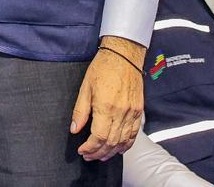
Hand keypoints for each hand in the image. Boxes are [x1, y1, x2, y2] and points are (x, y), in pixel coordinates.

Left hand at [71, 36, 145, 160]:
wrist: (124, 56)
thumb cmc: (102, 68)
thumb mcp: (85, 87)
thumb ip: (80, 110)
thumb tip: (74, 128)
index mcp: (106, 106)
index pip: (98, 136)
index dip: (90, 147)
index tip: (82, 150)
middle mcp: (121, 112)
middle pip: (111, 142)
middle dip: (98, 152)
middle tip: (89, 156)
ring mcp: (132, 113)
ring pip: (123, 141)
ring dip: (112, 152)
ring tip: (101, 156)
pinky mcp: (139, 111)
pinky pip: (134, 133)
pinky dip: (126, 144)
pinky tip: (119, 149)